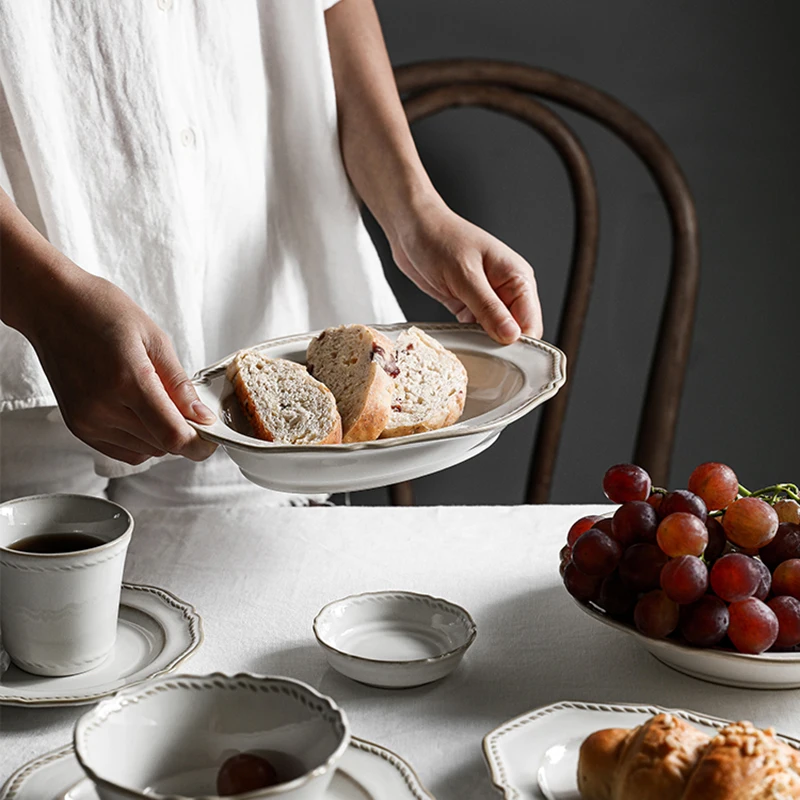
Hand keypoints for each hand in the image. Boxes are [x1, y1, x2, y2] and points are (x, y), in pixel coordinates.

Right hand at [22, 267, 216, 466]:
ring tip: (156, 400)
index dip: (199, 444)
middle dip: (184, 433)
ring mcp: (87, 421)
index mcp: (127, 381)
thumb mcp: (154, 339)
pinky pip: (123, 451)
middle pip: (161, 446)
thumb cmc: (100, 311)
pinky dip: (140, 440)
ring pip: (145, 452)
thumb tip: (202, 416)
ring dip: (161, 436)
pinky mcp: (78, 427)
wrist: (51, 306)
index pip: (172, 436)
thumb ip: (180, 384)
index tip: (211, 436)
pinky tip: (140, 412)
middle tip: (186, 406)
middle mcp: (103, 408)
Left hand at [388, 198, 542, 343]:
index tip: (502, 358)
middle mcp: (506, 289)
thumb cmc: (438, 239)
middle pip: (515, 332)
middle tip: (482, 357)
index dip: (520, 344)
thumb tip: (512, 336)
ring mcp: (487, 298)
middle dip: (501, 347)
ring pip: (494, 333)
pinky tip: (458, 342)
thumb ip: (489, 308)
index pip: (531, 322)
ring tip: (468, 349)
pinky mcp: (468, 304)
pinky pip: (475, 330)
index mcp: (516, 277)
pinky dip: (468, 338)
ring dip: (482, 344)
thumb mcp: (465, 275)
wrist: (410, 227)